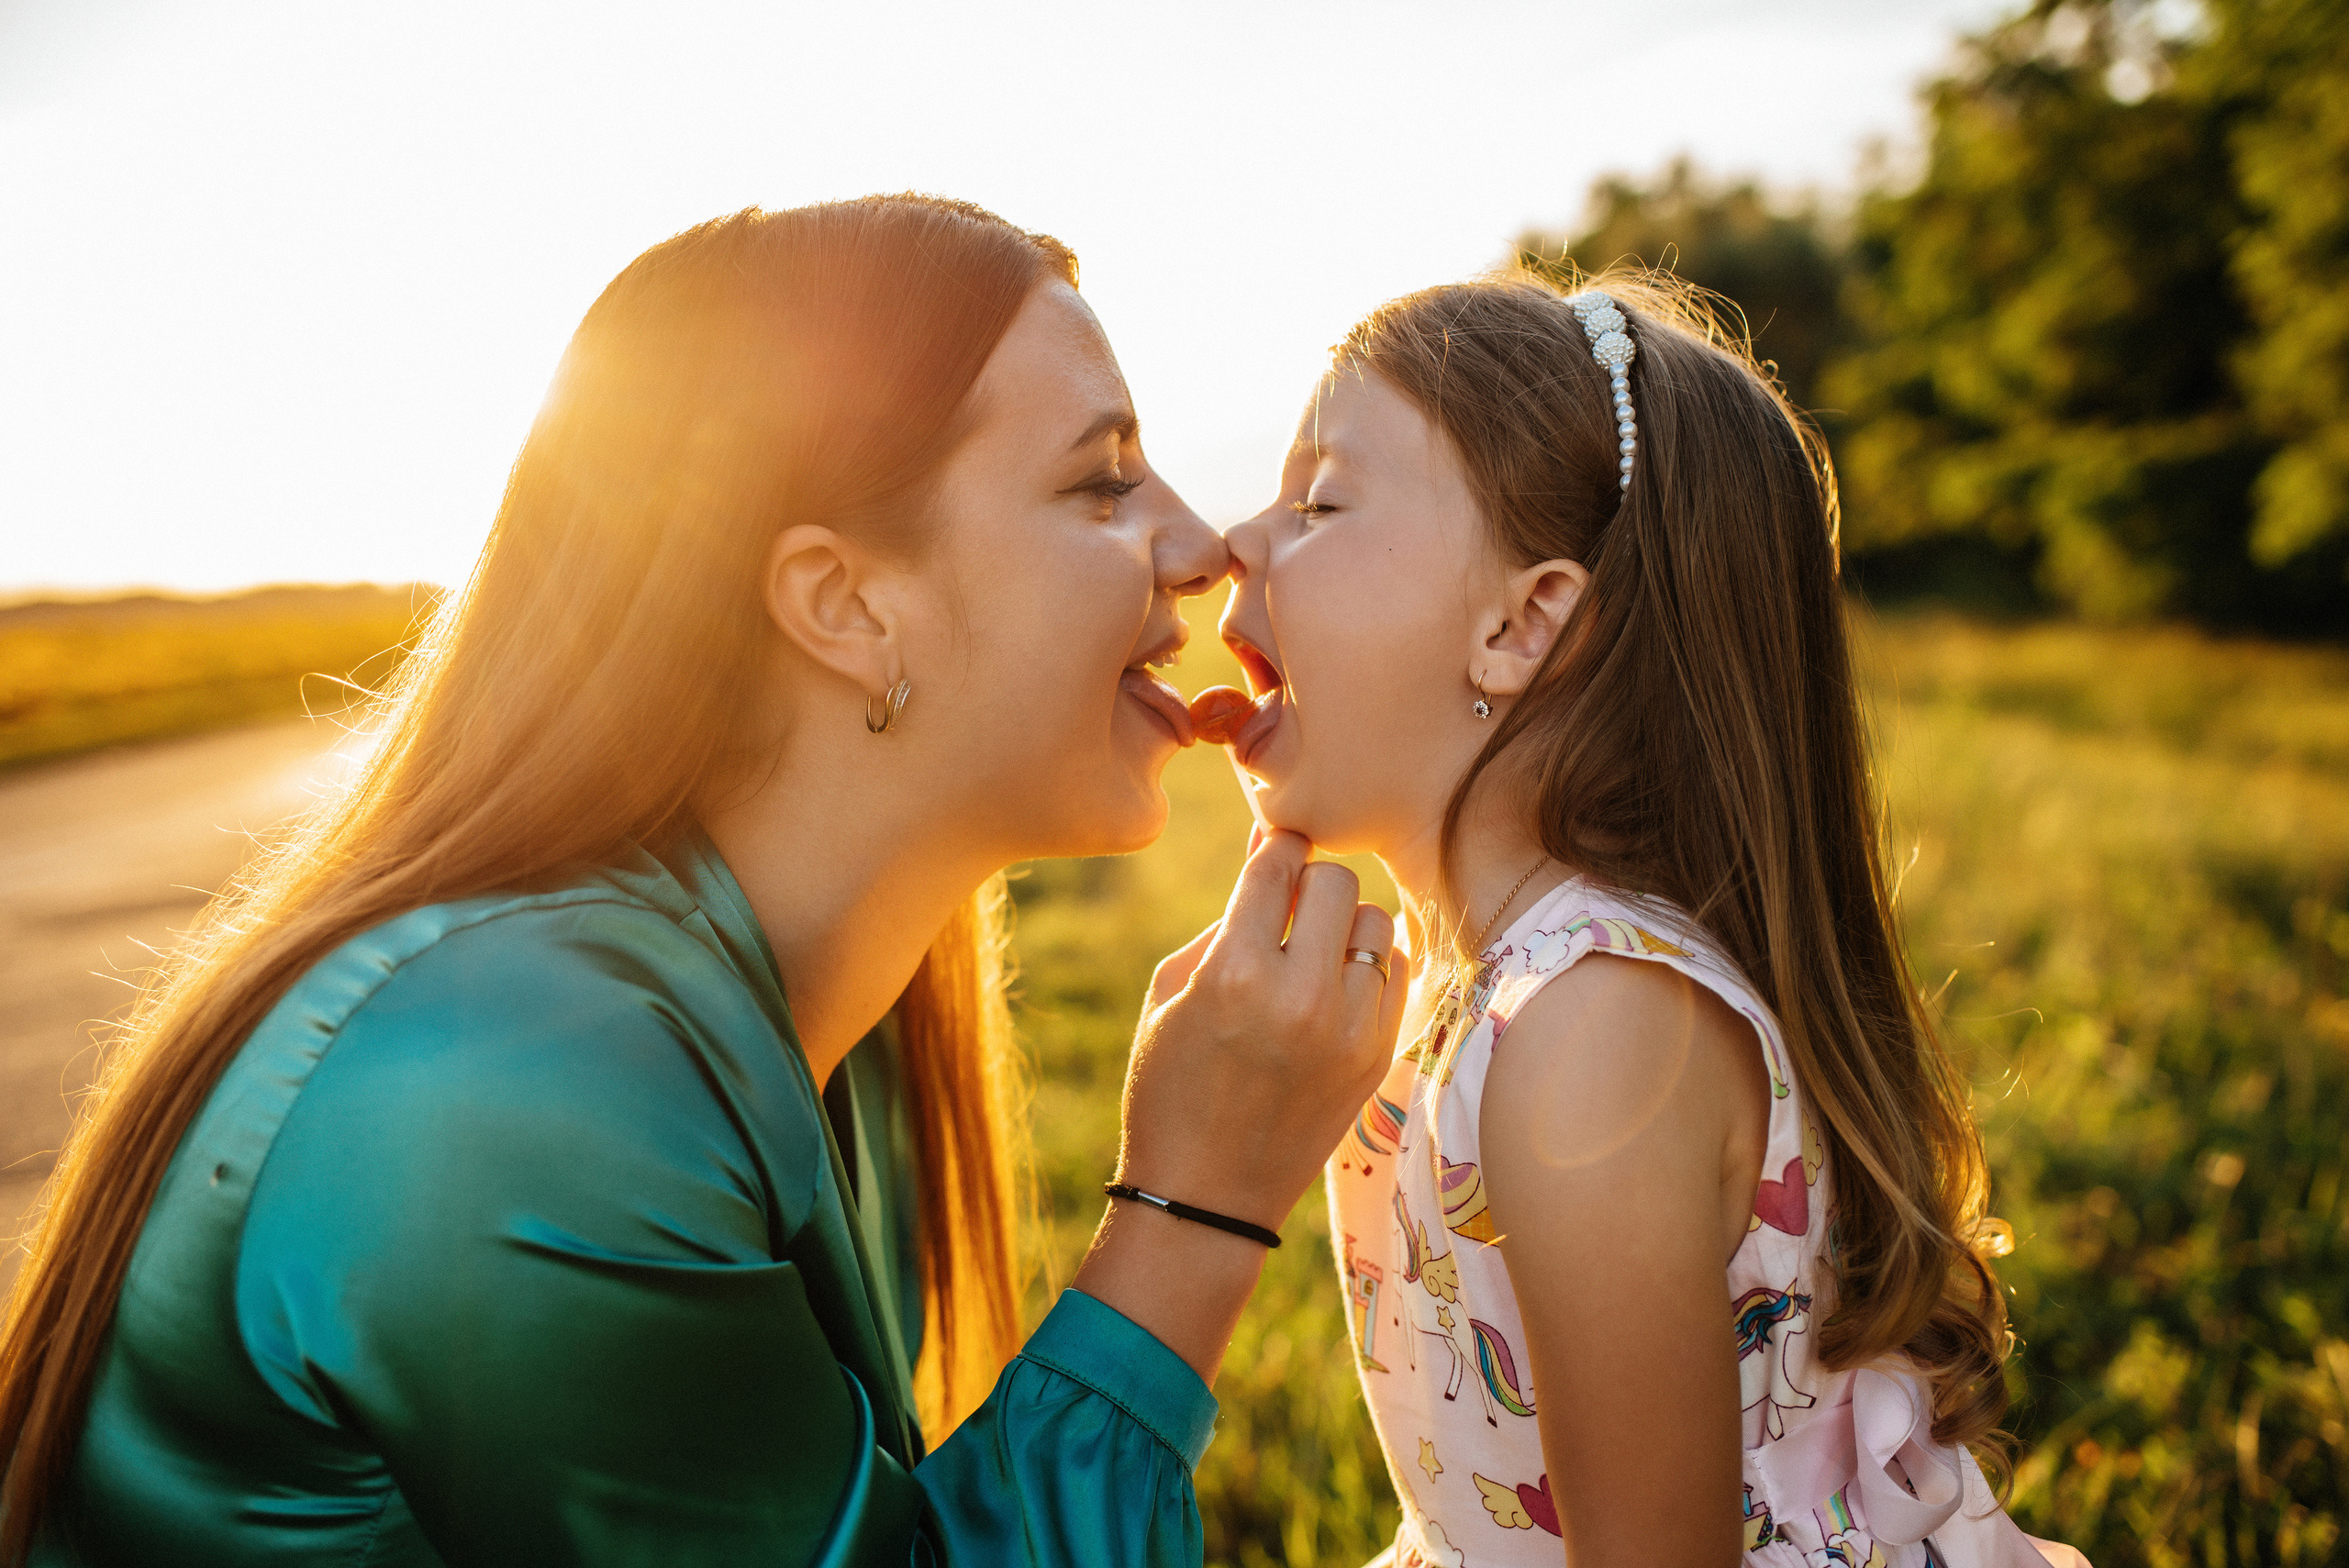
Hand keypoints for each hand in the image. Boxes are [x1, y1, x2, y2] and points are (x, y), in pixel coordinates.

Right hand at [1116, 828, 1409, 1231]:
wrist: (1206, 1196)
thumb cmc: (1168, 1086)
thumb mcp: (1172, 992)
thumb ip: (1226, 915)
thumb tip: (1267, 844)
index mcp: (1234, 971)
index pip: (1278, 863)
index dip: (1274, 847)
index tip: (1271, 853)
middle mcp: (1299, 995)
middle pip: (1336, 881)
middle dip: (1310, 883)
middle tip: (1289, 909)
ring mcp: (1347, 1029)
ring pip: (1375, 922)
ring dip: (1344, 925)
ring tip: (1313, 954)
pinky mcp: (1375, 1056)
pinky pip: (1396, 971)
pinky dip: (1369, 966)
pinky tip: (1336, 987)